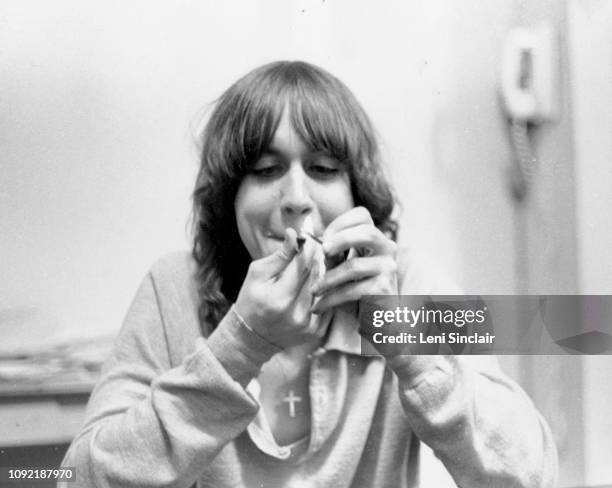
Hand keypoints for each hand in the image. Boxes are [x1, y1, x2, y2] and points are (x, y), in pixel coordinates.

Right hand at [234, 228, 331, 348]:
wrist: (252, 337)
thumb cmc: (252, 300)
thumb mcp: (258, 274)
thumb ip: (280, 255)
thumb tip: (294, 234)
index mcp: (279, 298)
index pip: (302, 266)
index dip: (309, 249)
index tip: (311, 238)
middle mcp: (296, 313)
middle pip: (317, 276)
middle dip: (319, 259)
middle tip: (320, 246)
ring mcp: (309, 325)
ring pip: (325, 289)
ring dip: (326, 273)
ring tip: (323, 262)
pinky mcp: (317, 332)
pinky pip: (329, 304)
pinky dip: (327, 292)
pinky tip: (322, 282)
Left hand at [310, 207, 397, 313]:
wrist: (378, 322)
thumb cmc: (357, 293)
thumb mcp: (343, 269)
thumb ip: (334, 255)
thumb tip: (319, 247)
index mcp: (376, 239)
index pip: (362, 215)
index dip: (339, 223)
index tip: (323, 239)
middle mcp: (388, 249)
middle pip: (367, 232)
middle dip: (340, 240)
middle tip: (322, 252)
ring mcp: (389, 268)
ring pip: (353, 266)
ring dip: (327, 280)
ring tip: (314, 291)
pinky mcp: (385, 289)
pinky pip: (351, 290)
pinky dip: (330, 299)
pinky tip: (318, 308)